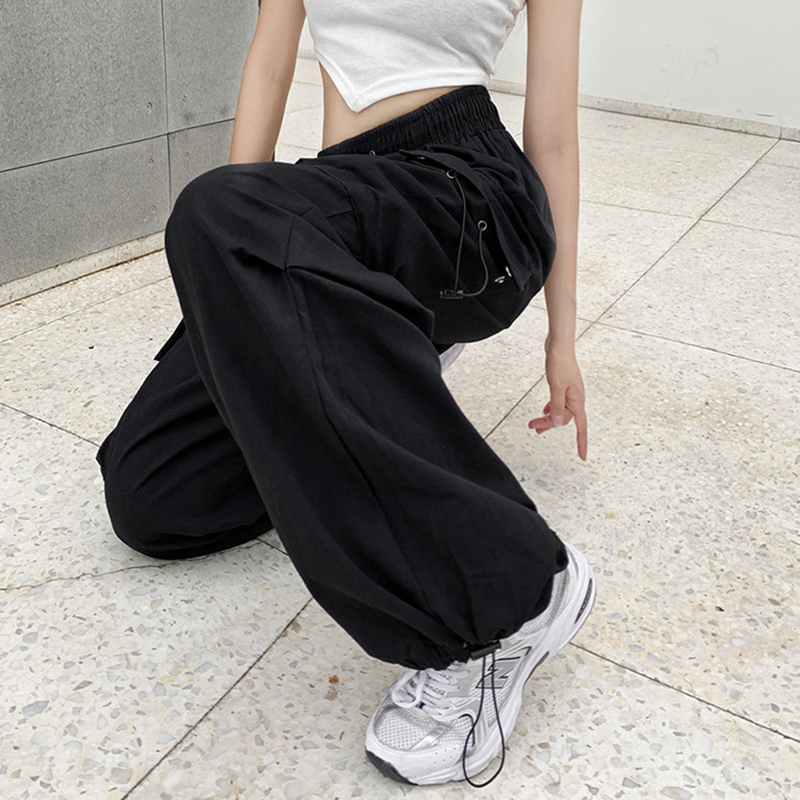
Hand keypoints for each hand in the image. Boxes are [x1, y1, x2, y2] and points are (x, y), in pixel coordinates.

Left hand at [528, 340, 587, 460]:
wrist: (559, 345)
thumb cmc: (559, 363)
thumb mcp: (555, 386)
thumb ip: (556, 406)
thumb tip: (557, 423)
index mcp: (577, 400)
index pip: (580, 427)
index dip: (581, 443)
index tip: (583, 456)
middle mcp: (576, 398)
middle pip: (564, 419)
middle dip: (549, 425)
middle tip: (533, 428)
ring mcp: (570, 392)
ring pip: (559, 411)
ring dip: (547, 418)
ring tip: (534, 425)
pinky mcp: (563, 386)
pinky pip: (558, 403)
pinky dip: (550, 408)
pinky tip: (544, 411)